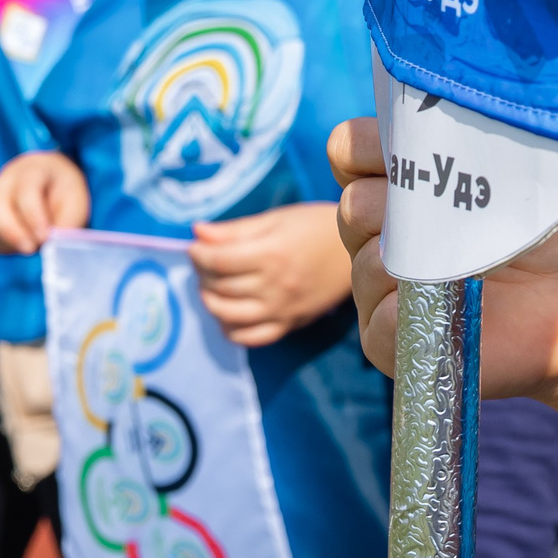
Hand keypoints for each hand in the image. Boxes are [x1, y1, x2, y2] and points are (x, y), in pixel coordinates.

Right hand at [0, 152, 87, 254]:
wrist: (50, 182)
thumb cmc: (64, 193)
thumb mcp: (75, 203)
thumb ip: (65, 223)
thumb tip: (50, 245)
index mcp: (33, 169)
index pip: (26, 190)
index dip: (33, 216)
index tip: (44, 237)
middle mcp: (6, 180)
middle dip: (12, 232)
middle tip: (31, 249)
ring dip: (8, 241)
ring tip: (32, 247)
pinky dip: (2, 246)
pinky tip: (21, 247)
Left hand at [186, 203, 353, 346]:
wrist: (362, 250)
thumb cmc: (317, 226)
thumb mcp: (278, 219)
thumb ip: (237, 229)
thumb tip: (197, 232)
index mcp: (271, 254)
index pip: (217, 260)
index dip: (198, 254)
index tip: (195, 247)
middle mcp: (275, 286)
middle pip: (218, 287)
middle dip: (202, 273)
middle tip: (205, 262)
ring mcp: (282, 309)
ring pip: (227, 315)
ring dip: (209, 300)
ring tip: (212, 285)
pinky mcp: (290, 324)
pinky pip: (250, 337)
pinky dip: (230, 328)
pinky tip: (229, 312)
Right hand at [329, 118, 557, 393]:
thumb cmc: (545, 229)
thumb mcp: (520, 172)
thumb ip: (482, 139)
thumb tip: (453, 107)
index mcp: (402, 185)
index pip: (349, 150)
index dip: (366, 146)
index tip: (405, 151)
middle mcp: (381, 231)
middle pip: (351, 204)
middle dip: (393, 202)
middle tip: (444, 214)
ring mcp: (381, 287)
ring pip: (362, 263)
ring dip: (409, 259)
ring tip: (459, 264)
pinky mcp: (391, 339)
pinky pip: (377, 322)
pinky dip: (408, 312)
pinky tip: (447, 306)